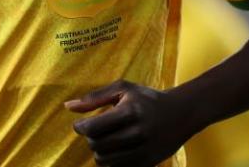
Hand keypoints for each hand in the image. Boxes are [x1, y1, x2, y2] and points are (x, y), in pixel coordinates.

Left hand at [65, 80, 194, 166]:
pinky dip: (111, 161)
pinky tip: (116, 149)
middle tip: (95, 131)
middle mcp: (138, 133)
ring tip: (105, 140)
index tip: (80, 124)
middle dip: (90, 138)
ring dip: (99, 151)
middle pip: (97, 145)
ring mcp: (144, 151)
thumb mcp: (123, 89)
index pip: (93, 128)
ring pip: (104, 160)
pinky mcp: (147, 164)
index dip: (81, 127)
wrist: (181, 114)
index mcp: (130, 112)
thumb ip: (94, 97)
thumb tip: (68, 107)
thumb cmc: (147, 98)